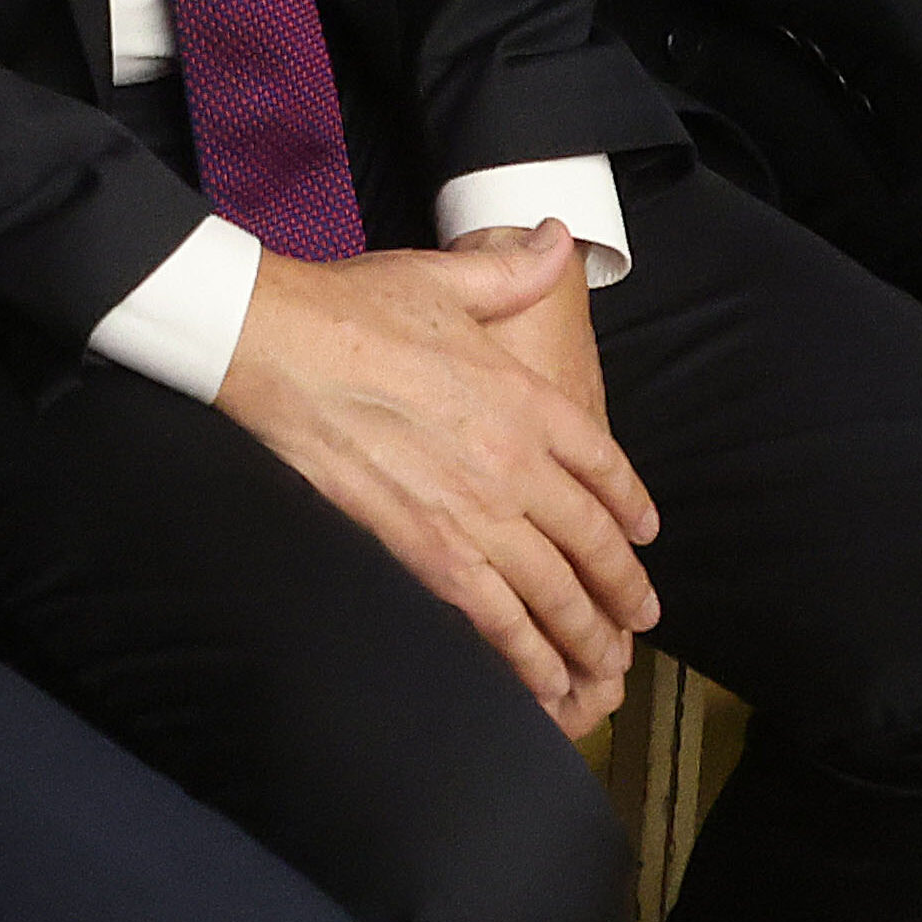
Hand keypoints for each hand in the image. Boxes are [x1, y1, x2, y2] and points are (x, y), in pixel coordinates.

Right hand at [210, 231, 664, 734]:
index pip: (603, 464)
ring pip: (554, 590)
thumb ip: (514, 270)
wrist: (278, 345)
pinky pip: (496, 618)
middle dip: (622, 587)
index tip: (643, 533)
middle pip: (591, 541)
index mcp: (526, 397)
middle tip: (642, 618)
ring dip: (588, 634)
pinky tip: (546, 683)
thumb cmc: (352, 307)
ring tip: (606, 664)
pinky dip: (527, 656)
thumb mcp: (446, 277)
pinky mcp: (427, 550)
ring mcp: (475, 512)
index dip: (630, 502)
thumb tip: (560, 238)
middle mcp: (515, 461)